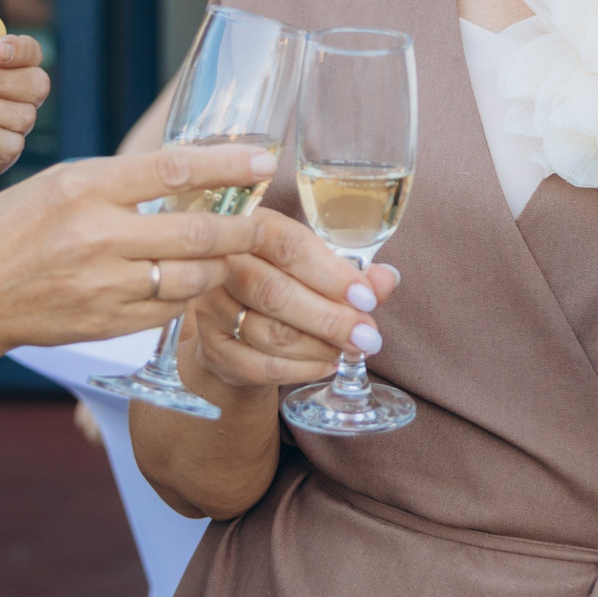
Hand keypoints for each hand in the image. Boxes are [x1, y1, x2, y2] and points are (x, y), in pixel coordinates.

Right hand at [0, 143, 276, 373]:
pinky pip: (169, 308)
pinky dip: (187, 294)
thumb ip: (116, 180)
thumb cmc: (11, 231)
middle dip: (241, 227)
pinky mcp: (107, 323)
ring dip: (220, 265)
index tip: (264, 160)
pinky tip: (186, 282)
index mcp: (83, 189)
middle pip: (197, 231)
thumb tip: (186, 169)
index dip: (227, 165)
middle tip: (262, 221)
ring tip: (225, 253)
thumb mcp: (56, 184)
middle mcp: (96, 236)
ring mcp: (103, 285)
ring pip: (192, 276)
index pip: (172, 169)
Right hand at [185, 212, 399, 401]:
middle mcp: (221, 264)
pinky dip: (302, 369)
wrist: (237, 325)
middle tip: (368, 336)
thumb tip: (387, 280)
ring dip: (320, 346)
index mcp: (251, 228)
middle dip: (330, 318)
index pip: (287, 245)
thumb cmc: (286, 283)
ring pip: (269, 333)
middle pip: (274, 293)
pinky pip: (260, 366)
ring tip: (351, 348)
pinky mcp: (211, 349)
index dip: (330, 274)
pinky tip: (326, 364)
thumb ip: (353, 273)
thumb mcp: (318, 267)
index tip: (367, 298)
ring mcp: (210, 309)